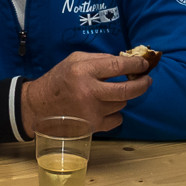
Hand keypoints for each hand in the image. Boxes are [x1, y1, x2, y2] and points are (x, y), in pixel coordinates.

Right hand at [21, 51, 153, 133]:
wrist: (38, 106)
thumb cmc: (59, 80)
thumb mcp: (74, 60)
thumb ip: (99, 59)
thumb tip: (126, 61)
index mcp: (83, 71)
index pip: (118, 66)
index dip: (135, 65)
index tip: (144, 65)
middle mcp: (89, 91)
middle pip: (127, 90)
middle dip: (142, 84)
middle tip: (146, 80)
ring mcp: (92, 111)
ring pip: (122, 104)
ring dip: (121, 98)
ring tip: (109, 94)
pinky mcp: (92, 126)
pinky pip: (117, 119)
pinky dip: (115, 114)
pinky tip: (105, 108)